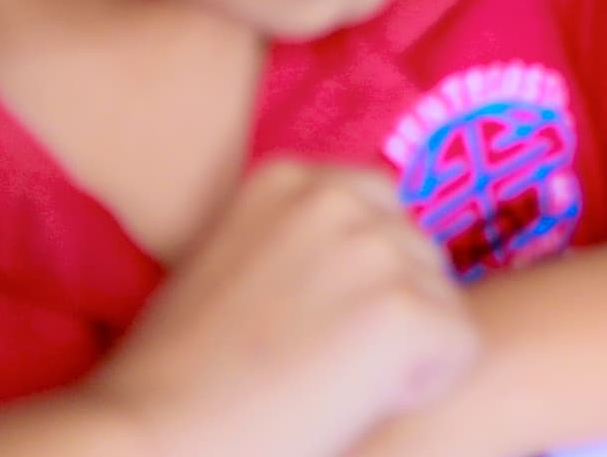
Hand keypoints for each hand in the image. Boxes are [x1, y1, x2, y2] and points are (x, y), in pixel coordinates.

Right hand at [73, 160, 475, 456]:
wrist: (146, 440)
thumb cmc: (174, 378)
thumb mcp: (229, 265)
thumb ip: (294, 243)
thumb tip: (362, 260)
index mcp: (288, 177)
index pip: (383, 212)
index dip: (361, 281)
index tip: (299, 326)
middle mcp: (337, 196)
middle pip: (420, 256)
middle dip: (390, 313)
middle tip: (311, 367)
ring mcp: (375, 249)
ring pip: (443, 302)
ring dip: (405, 351)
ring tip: (321, 386)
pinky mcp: (405, 311)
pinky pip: (460, 349)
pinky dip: (423, 386)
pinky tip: (349, 405)